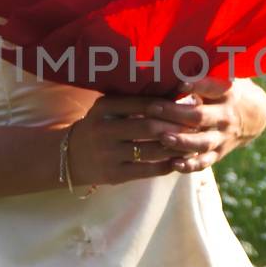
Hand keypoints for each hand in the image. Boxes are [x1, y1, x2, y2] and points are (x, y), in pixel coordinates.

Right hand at [64, 92, 189, 186]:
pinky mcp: (114, 174)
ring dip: (175, 148)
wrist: (70, 155)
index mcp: (104, 107)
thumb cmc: (100, 126)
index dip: (168, 105)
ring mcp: (108, 154)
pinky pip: (147, 171)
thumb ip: (135, 100)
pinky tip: (178, 162)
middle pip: (149, 127)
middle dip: (176, 127)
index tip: (188, 106)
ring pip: (151, 150)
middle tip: (195, 126)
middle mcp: (104, 129)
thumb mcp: (109, 108)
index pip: (143, 103)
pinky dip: (166, 166)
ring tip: (191, 143)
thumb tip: (174, 92)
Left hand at [141, 76, 265, 173]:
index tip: (179, 82)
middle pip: (201, 116)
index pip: (212, 87)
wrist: (254, 116)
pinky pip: (205, 162)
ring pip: (202, 142)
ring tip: (162, 138)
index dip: (197, 84)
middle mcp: (226, 116)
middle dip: (176, 114)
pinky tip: (173, 164)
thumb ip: (205, 68)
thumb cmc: (227, 89)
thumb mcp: (224, 74)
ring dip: (182, 142)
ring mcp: (223, 137)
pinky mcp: (220, 153)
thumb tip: (178, 51)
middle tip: (153, 109)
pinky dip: (190, 165)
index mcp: (227, 92)